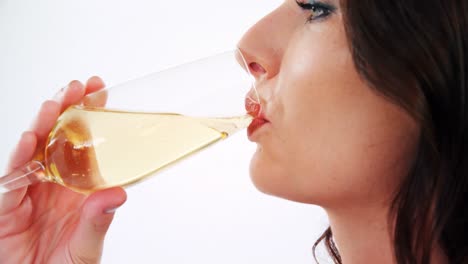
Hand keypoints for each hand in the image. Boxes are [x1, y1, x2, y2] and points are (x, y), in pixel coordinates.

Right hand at [0, 77, 126, 263]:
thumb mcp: (87, 246)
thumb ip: (98, 220)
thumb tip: (118, 194)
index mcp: (77, 188)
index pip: (84, 144)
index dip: (90, 116)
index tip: (99, 91)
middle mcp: (54, 183)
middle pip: (58, 138)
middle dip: (66, 110)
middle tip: (77, 87)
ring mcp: (31, 191)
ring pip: (35, 150)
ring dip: (44, 125)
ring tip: (54, 104)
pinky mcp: (9, 205)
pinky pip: (14, 176)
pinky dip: (21, 157)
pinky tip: (29, 139)